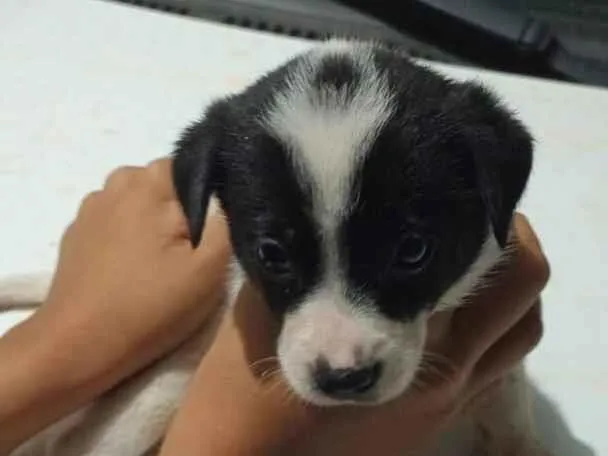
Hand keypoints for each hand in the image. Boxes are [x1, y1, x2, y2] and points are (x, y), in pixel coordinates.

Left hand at [36, 158, 230, 385]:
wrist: (78, 345)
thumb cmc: (150, 306)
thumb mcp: (209, 269)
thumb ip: (225, 222)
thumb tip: (227, 195)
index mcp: (148, 184)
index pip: (191, 164)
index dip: (209, 194)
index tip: (213, 229)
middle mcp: (115, 184)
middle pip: (162, 182)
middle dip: (180, 207)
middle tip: (188, 251)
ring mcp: (90, 208)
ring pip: (137, 201)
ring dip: (152, 221)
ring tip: (159, 263)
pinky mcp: (76, 233)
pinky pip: (115, 220)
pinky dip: (128, 235)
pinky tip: (131, 270)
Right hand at [160, 214, 548, 455]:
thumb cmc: (250, 391)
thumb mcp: (265, 311)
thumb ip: (298, 261)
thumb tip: (313, 217)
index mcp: (407, 339)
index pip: (487, 271)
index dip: (493, 229)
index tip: (471, 203)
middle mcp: (444, 372)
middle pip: (522, 300)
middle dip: (515, 252)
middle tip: (487, 225)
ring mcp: (447, 404)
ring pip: (517, 339)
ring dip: (511, 296)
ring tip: (480, 268)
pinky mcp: (438, 424)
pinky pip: (496, 370)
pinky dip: (492, 333)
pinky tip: (454, 317)